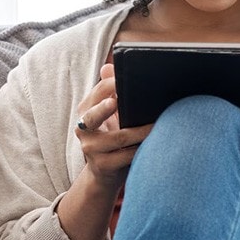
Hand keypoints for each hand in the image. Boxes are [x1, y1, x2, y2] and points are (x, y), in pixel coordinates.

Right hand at [74, 63, 152, 188]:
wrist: (105, 173)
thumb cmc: (112, 137)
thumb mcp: (110, 114)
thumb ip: (110, 91)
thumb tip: (108, 67)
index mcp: (85, 111)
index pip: (97, 93)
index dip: (110, 85)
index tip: (124, 80)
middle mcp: (83, 129)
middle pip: (92, 116)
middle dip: (104, 108)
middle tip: (116, 101)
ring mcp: (90, 149)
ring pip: (118, 138)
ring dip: (140, 131)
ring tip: (157, 124)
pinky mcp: (102, 166)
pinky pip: (125, 156)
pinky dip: (140, 149)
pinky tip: (153, 144)